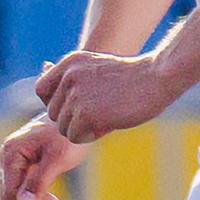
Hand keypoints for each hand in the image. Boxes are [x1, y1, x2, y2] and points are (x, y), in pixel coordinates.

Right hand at [0, 114, 85, 199]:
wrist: (79, 117)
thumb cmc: (70, 135)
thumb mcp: (58, 159)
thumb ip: (39, 181)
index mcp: (11, 154)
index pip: (9, 194)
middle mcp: (6, 157)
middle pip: (6, 198)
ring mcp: (12, 162)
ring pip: (8, 197)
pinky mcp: (21, 166)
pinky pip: (12, 190)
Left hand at [35, 48, 182, 143]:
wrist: (158, 78)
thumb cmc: (131, 78)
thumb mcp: (95, 68)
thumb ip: (71, 77)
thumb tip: (44, 77)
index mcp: (70, 62)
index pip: (42, 90)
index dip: (56, 103)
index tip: (75, 107)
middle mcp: (69, 76)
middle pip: (53, 112)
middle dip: (72, 119)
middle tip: (98, 114)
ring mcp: (76, 95)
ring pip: (62, 127)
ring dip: (82, 129)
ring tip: (106, 117)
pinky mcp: (86, 114)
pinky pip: (75, 136)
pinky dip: (90, 136)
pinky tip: (108, 124)